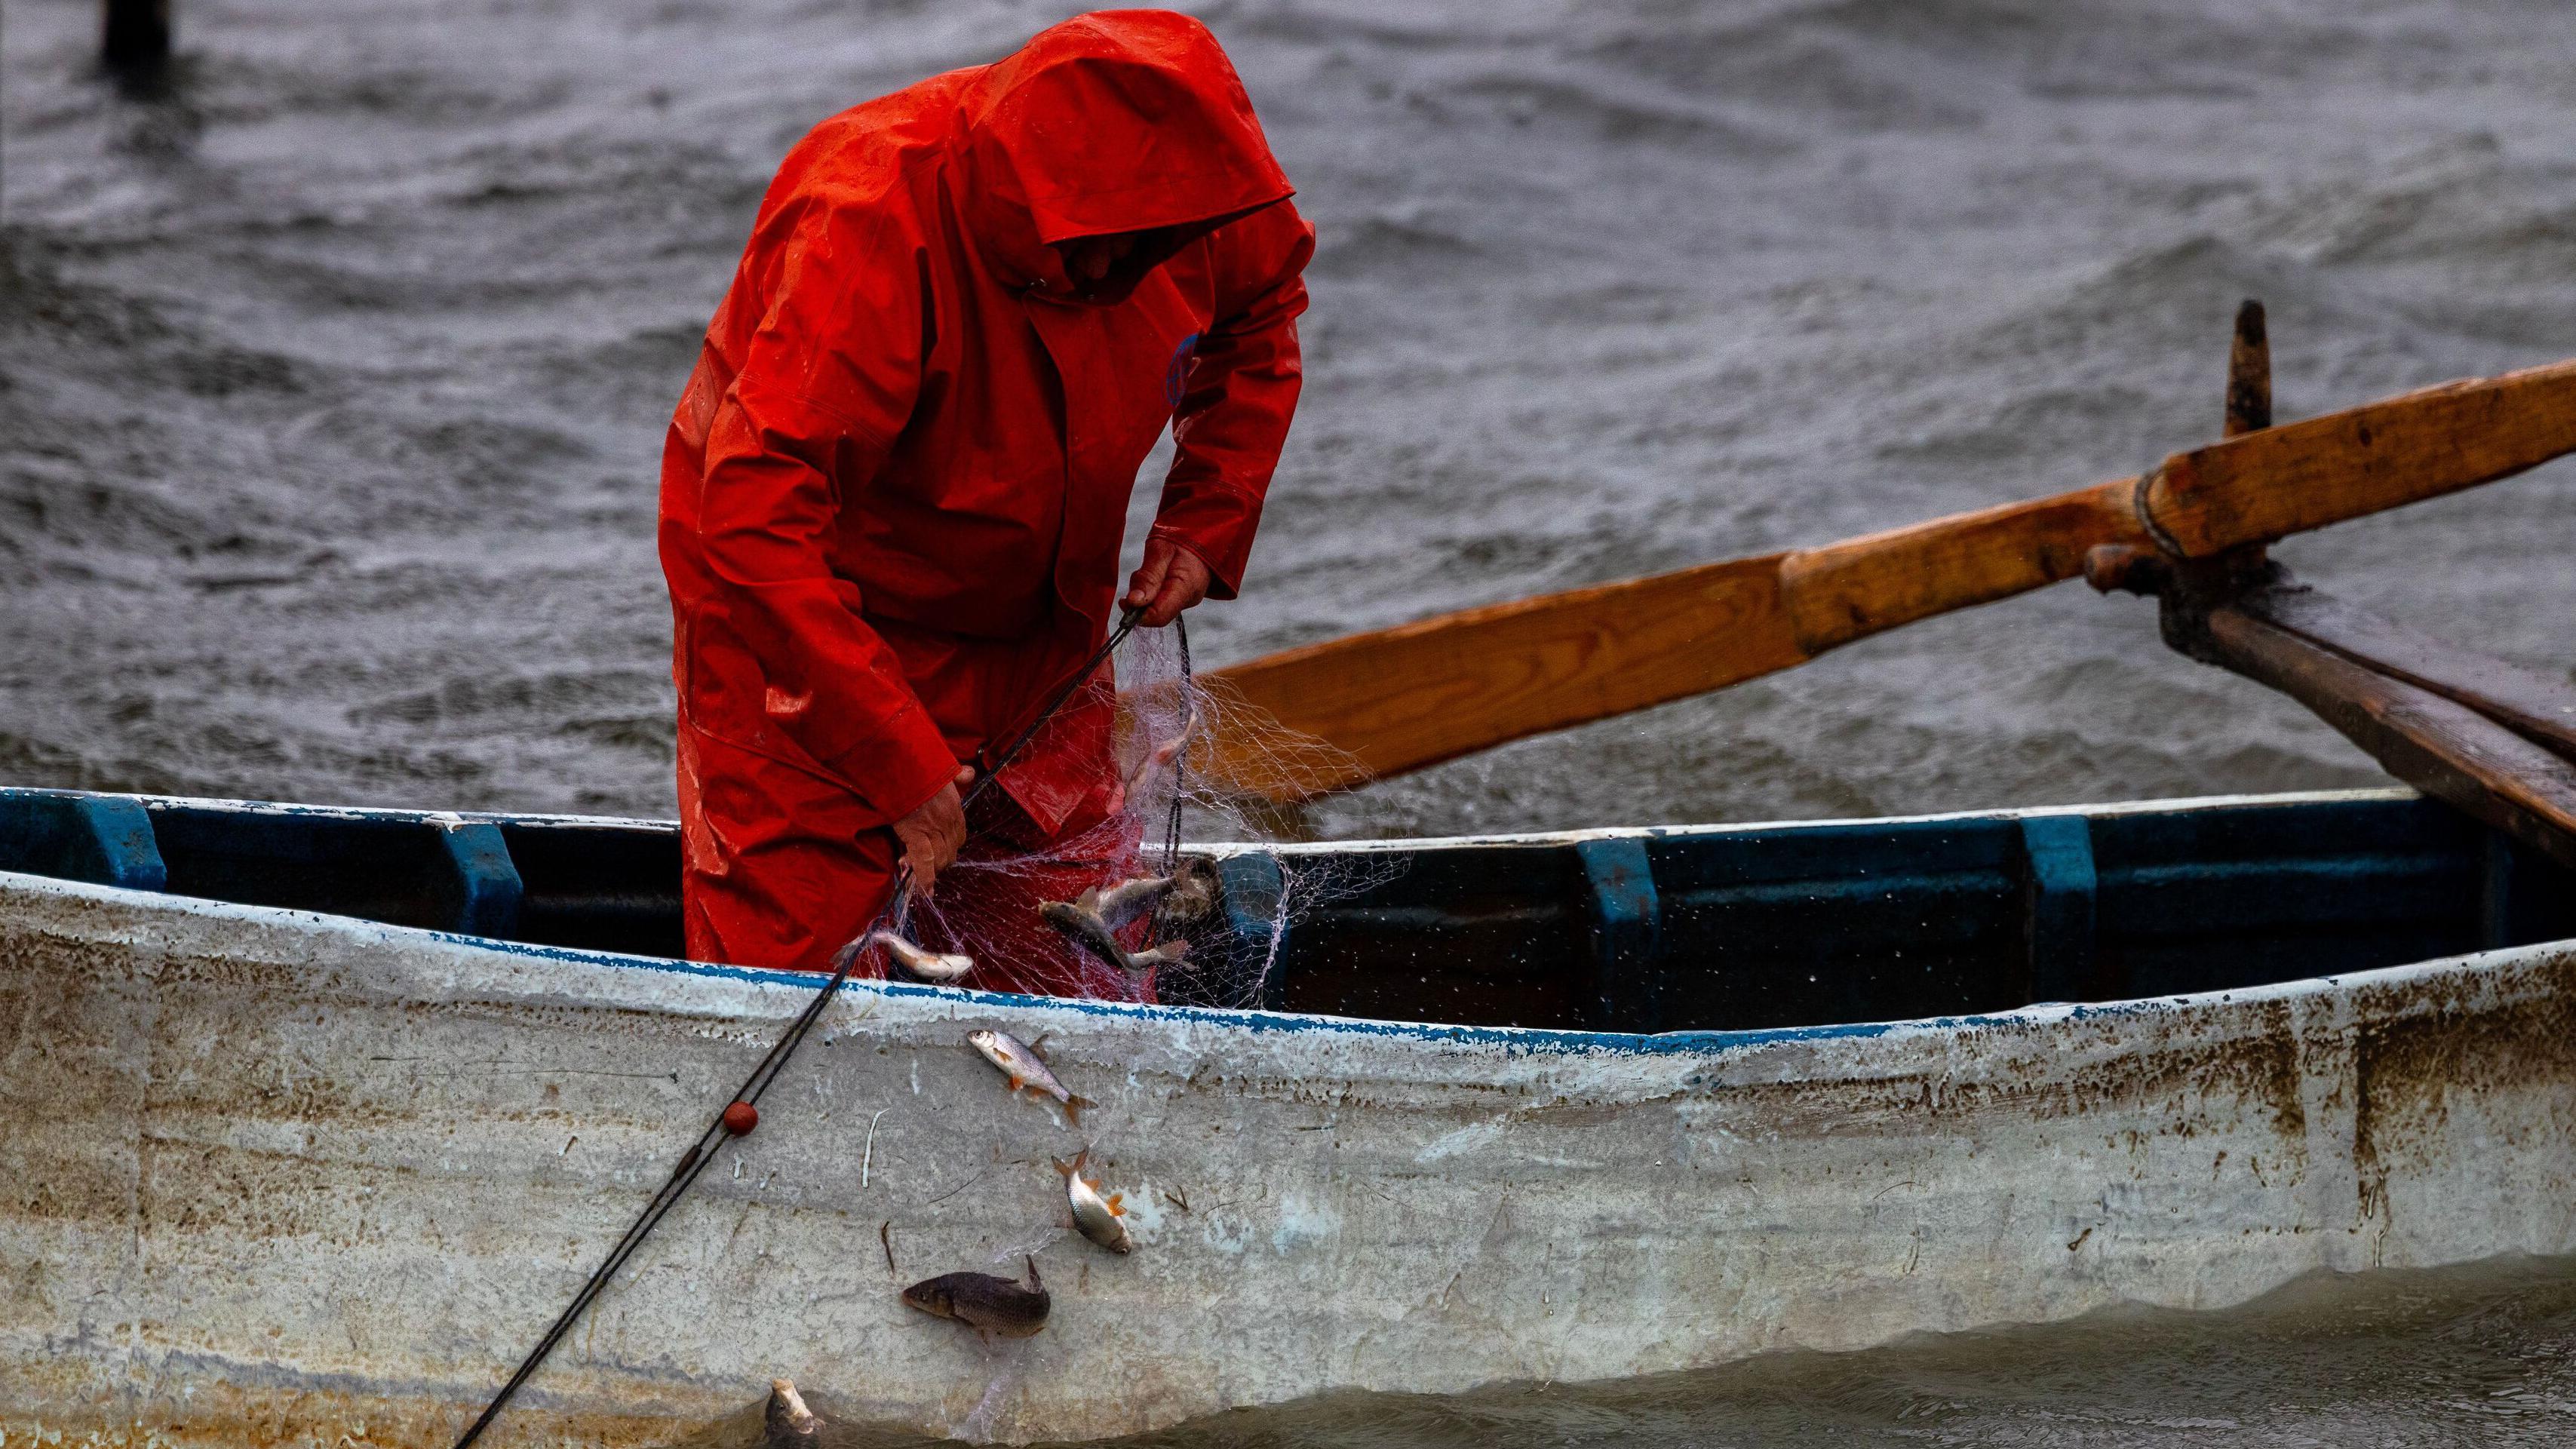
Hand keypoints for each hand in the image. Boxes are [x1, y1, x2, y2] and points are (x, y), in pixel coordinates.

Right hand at [890, 764, 974, 899]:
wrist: (900, 763)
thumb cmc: (918, 766)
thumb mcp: (943, 768)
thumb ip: (957, 775)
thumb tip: (967, 773)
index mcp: (954, 807)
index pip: (960, 836)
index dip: (950, 845)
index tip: (940, 849)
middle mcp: (948, 820)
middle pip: (951, 851)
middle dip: (941, 861)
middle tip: (925, 865)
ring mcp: (933, 828)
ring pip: (940, 859)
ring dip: (932, 869)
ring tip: (921, 874)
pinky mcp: (916, 834)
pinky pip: (924, 861)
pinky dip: (925, 877)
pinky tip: (925, 890)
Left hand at [1123, 537, 1211, 626]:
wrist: (1202, 532)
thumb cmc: (1182, 538)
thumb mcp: (1161, 550)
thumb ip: (1148, 577)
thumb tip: (1133, 602)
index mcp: (1186, 589)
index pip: (1159, 616)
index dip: (1137, 614)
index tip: (1124, 600)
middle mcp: (1188, 600)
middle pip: (1155, 613)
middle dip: (1139, 599)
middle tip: (1139, 574)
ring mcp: (1186, 600)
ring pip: (1155, 607)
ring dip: (1144, 591)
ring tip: (1150, 568)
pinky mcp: (1181, 597)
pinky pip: (1160, 600)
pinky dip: (1151, 589)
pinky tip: (1155, 573)